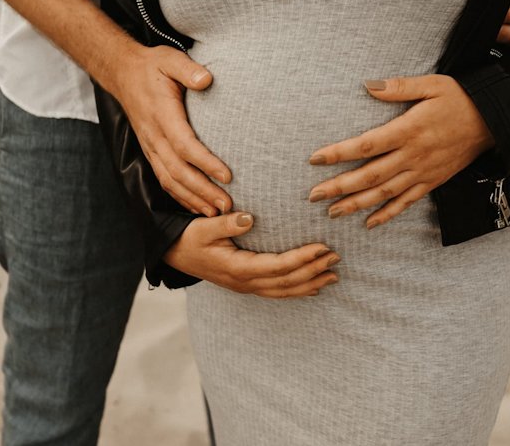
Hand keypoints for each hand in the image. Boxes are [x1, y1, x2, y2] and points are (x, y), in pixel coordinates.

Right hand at [106, 45, 232, 216]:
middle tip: (227, 205)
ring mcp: (150, 146)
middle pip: (178, 171)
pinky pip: (164, 179)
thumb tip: (206, 79)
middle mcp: (154, 136)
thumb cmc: (152, 66)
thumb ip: (187, 70)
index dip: (205, 162)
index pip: (184, 145)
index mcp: (162, 115)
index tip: (227, 175)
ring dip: (193, 199)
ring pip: (170, 180)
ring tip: (216, 212)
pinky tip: (196, 207)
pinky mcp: (150, 151)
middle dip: (203, 190)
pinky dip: (180, 196)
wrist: (122, 73)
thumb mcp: (169, 59)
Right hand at [165, 212, 340, 297]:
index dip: (302, 259)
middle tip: (336, 257)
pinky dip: (297, 291)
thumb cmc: (189, 238)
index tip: (322, 247)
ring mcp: (246, 286)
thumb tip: (250, 217)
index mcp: (238, 268)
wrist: (173, 254)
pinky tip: (312, 287)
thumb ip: (226, 223)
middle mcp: (245, 282)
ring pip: (284, 291)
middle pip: (287, 282)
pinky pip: (276, 292)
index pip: (278, 266)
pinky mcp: (246, 285)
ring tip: (333, 275)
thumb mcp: (203, 227)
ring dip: (310, 283)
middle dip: (314, 270)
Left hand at [307, 75, 493, 227]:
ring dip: (357, 204)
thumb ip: (399, 87)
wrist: (494, 121)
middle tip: (313, 196)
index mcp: (408, 130)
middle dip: (339, 187)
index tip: (315, 159)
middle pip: (370, 175)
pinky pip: (406, 202)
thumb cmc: (460, 98)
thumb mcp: (431, 85)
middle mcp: (413, 156)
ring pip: (384, 193)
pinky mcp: (432, 182)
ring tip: (332, 212)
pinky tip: (368, 223)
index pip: (366, 145)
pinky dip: (387, 214)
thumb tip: (368, 85)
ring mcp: (423, 172)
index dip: (338, 153)